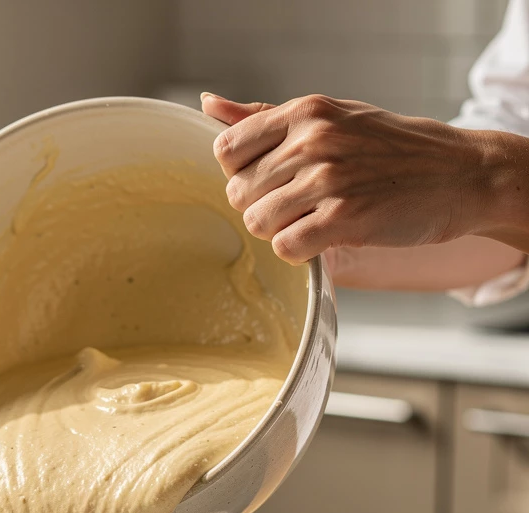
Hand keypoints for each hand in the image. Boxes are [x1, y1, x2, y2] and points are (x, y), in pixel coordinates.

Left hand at [202, 92, 494, 263]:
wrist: (459, 173)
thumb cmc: (389, 149)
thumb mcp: (330, 117)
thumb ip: (265, 117)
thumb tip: (209, 106)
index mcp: (304, 111)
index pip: (227, 151)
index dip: (242, 174)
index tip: (272, 179)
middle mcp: (313, 140)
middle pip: (239, 193)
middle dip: (263, 206)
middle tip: (301, 203)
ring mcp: (328, 178)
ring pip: (258, 222)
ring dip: (280, 231)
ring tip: (314, 219)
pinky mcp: (344, 217)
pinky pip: (285, 247)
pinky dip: (299, 251)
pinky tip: (324, 237)